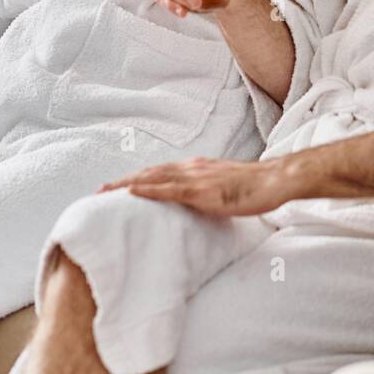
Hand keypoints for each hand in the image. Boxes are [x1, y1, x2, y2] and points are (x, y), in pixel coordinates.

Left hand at [99, 155, 294, 215]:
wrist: (275, 181)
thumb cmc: (255, 188)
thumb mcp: (225, 190)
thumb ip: (208, 194)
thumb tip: (197, 206)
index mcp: (197, 169)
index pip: (160, 173)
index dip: (137, 179)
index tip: (115, 188)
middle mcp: (193, 168)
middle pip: (150, 173)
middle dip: (122, 181)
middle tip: (98, 191)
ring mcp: (197, 177)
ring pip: (153, 178)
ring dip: (126, 184)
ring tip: (104, 192)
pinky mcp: (203, 191)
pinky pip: (170, 190)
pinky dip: (148, 189)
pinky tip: (132, 192)